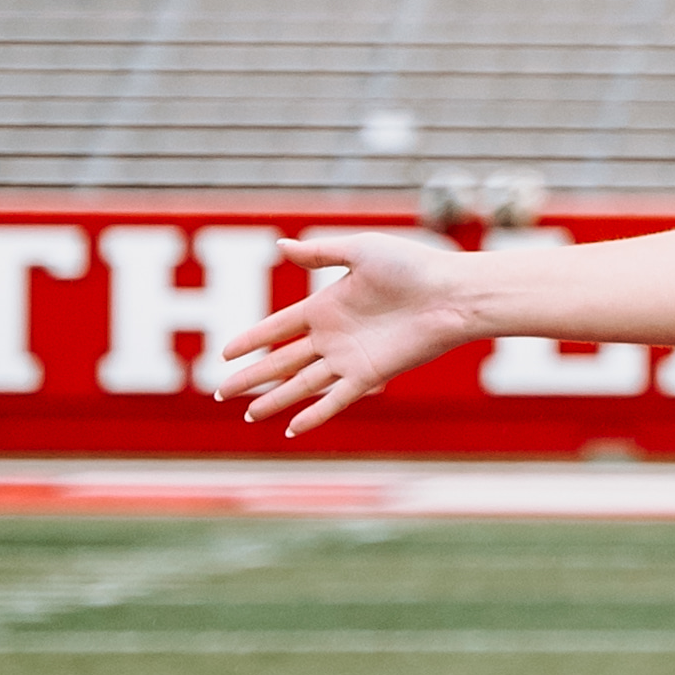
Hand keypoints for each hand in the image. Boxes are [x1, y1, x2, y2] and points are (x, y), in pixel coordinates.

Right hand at [207, 226, 491, 439]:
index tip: (225, 352)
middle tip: (221, 390)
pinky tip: (291, 428)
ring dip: (274, 399)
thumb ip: (320, 253)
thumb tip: (280, 245)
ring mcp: (349, 358)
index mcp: (326, 305)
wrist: (452, 293)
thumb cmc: (413, 266)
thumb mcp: (362, 250)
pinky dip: (313, 414)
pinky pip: (335, 399)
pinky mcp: (370, 375)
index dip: (251, 339)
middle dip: (251, 376)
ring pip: (300, 384)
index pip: (278, 327)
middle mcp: (333, 335)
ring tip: (247, 415)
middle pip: (281, 360)